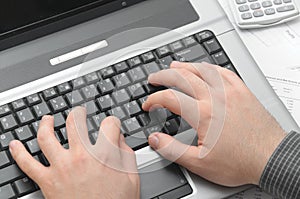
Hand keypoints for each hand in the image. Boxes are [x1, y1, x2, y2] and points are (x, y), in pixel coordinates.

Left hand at [9, 107, 139, 198]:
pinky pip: (27, 164)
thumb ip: (127, 154)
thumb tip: (120, 139)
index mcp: (104, 154)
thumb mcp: (131, 179)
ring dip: (46, 124)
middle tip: (79, 113)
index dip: (112, 122)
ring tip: (48, 120)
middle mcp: (81, 156)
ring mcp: (61, 167)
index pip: (108, 124)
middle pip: (75, 122)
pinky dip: (18, 153)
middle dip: (78, 113)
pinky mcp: (47, 181)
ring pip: (47, 137)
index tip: (111, 125)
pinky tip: (15, 145)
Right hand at [143, 61, 286, 186]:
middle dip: (164, 76)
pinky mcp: (243, 92)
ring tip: (174, 66)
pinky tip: (205, 67)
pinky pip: (224, 72)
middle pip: (183, 78)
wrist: (271, 158)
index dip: (154, 99)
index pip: (170, 98)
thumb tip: (155, 140)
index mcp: (203, 114)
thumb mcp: (200, 163)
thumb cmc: (240, 162)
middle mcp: (216, 98)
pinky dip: (210, 67)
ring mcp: (230, 92)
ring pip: (203, 70)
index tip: (148, 104)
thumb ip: (173, 150)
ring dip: (185, 66)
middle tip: (154, 78)